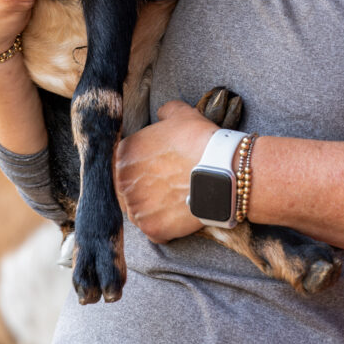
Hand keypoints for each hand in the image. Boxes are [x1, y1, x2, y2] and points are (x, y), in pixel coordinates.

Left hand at [115, 100, 218, 243]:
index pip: (121, 165)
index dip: (140, 167)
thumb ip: (164, 112)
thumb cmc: (199, 140)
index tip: (155, 169)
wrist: (221, 169)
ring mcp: (136, 207)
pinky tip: (178, 216)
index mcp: (123, 154)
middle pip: (127, 189)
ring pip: (138, 211)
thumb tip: (162, 113)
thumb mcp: (180, 113)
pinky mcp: (152, 228)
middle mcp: (123, 182)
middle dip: (144, 188)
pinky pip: (153, 231)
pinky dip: (164, 227)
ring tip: (174, 201)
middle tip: (166, 185)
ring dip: (152, 208)